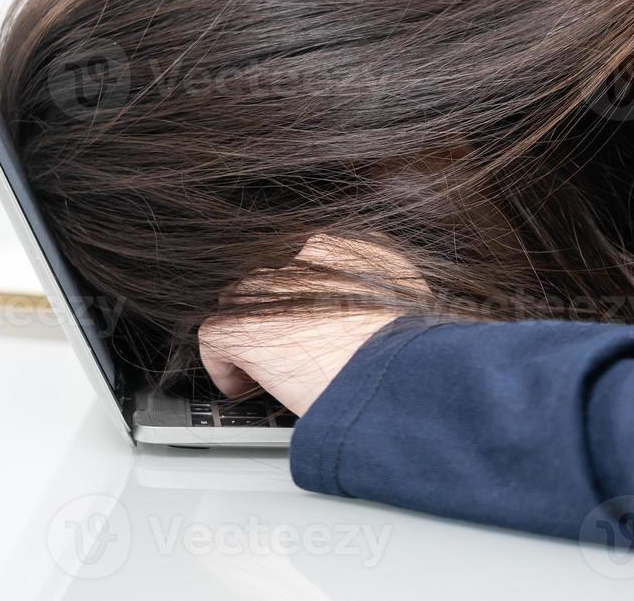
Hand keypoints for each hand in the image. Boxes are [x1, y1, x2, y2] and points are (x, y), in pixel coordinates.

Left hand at [197, 235, 422, 415]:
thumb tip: (385, 325)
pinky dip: (225, 366)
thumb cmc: (418, 353)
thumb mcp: (417, 307)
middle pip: (277, 277)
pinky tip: (242, 387)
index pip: (319, 259)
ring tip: (264, 368)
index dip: (314, 298)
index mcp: (356, 247)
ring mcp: (272, 286)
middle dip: (280, 311)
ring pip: (242, 302)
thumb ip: (389, 300)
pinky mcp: (241, 323)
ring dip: (252, 333)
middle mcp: (309, 256)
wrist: (401, 376)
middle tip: (294, 348)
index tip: (319, 326)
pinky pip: (216, 337)